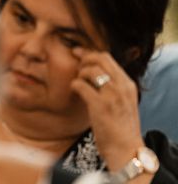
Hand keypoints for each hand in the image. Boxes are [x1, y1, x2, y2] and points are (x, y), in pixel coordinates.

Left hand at [70, 48, 144, 170]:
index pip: (107, 58)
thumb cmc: (121, 128)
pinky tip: (74, 92)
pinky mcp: (100, 106)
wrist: (126, 150)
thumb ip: (113, 87)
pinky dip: (74, 86)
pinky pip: (81, 85)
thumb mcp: (123, 102)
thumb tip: (93, 72)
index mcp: (128, 84)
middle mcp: (122, 87)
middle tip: (76, 67)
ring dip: (79, 74)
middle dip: (84, 59)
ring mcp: (112, 95)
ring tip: (78, 84)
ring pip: (90, 70)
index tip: (78, 53)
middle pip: (99, 59)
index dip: (90, 54)